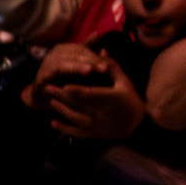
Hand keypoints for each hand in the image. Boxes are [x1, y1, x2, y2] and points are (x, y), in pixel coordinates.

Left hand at [31, 47, 145, 139]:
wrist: (138, 124)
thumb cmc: (131, 100)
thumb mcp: (125, 82)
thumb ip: (112, 66)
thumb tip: (101, 51)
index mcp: (110, 98)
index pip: (91, 93)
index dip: (76, 90)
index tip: (64, 85)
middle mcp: (102, 112)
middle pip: (78, 104)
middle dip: (62, 96)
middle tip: (47, 88)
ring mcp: (97, 124)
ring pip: (75, 117)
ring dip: (61, 109)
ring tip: (50, 101)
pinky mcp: (94, 134)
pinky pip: (76, 132)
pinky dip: (64, 128)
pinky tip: (53, 123)